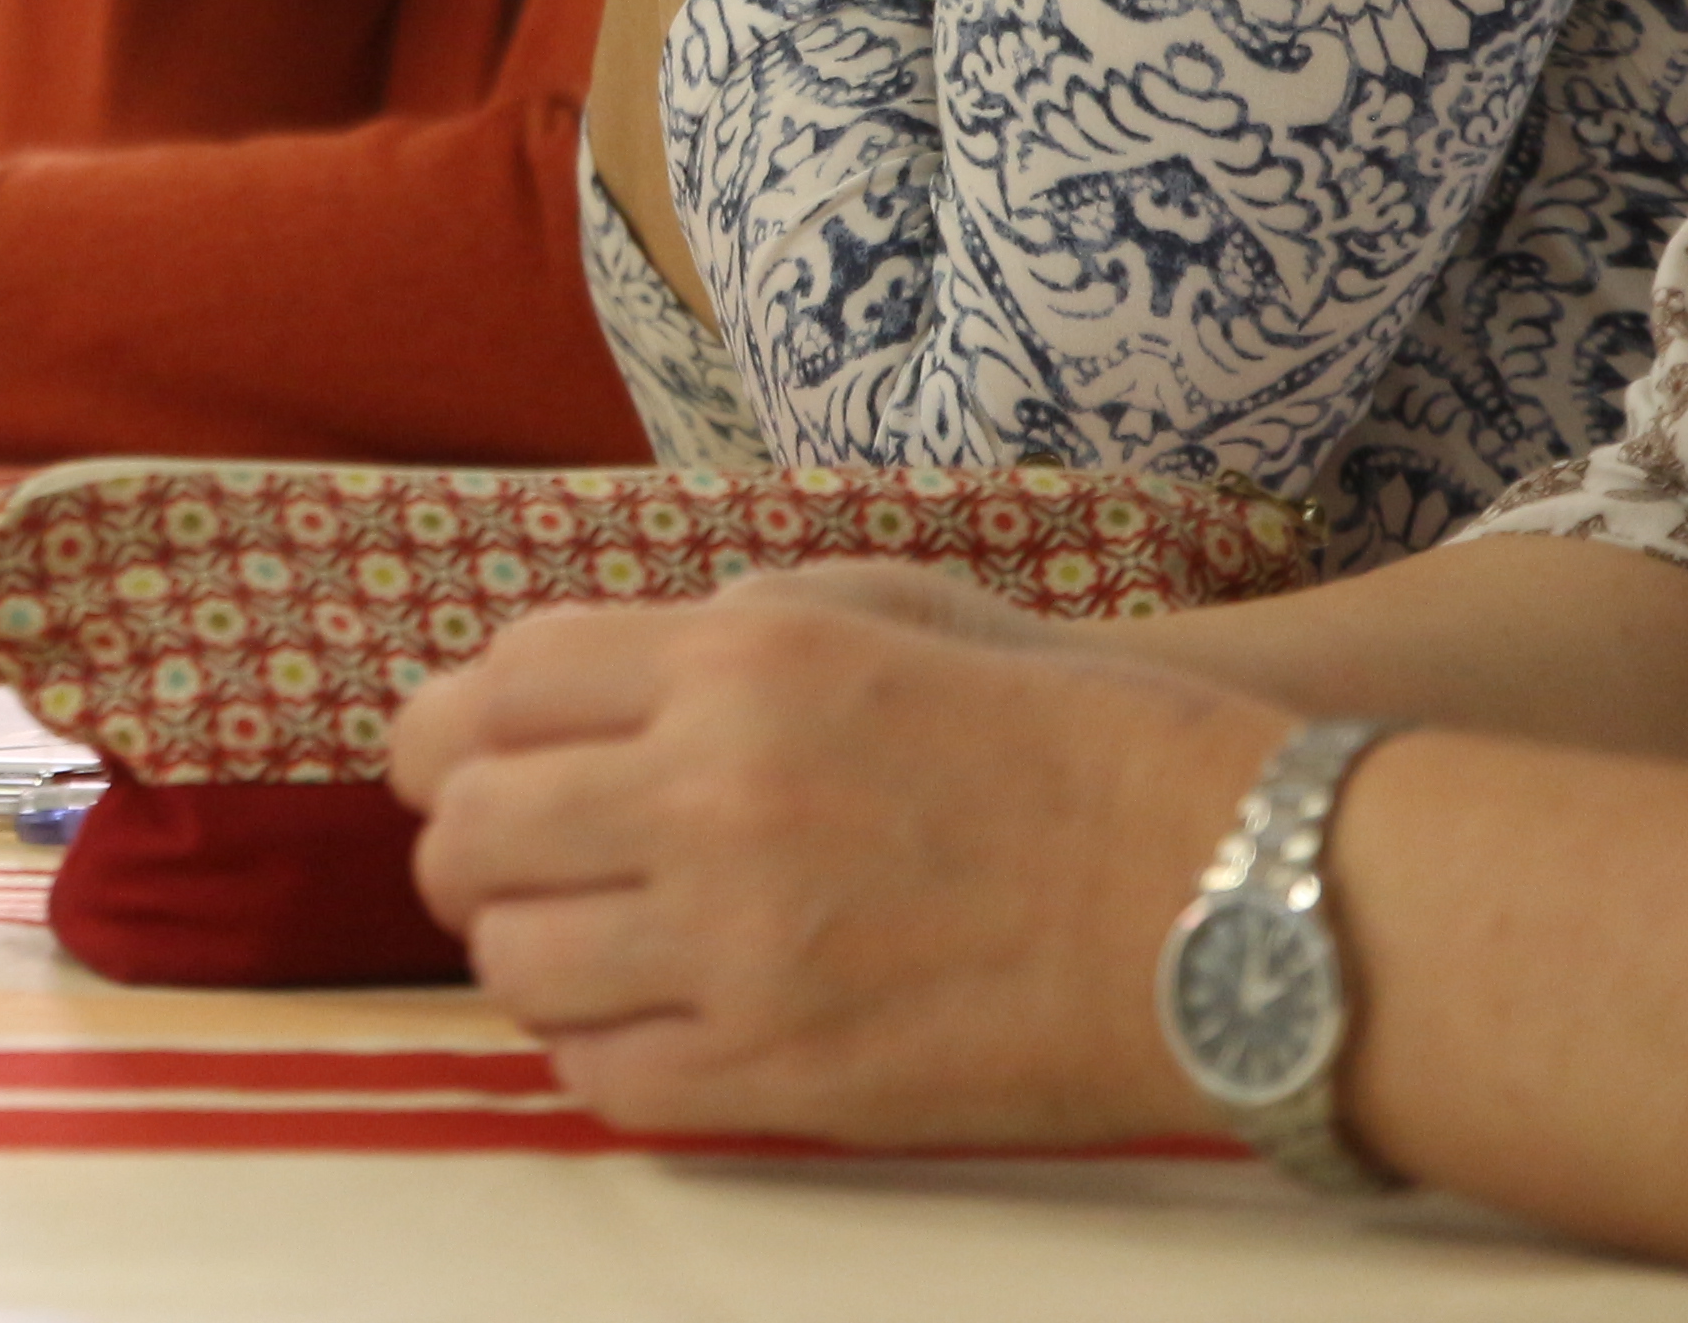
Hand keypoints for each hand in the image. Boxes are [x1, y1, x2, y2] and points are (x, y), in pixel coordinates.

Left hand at [388, 583, 1284, 1146]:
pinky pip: (601, 1076)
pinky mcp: (790, 1076)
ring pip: (514, 962)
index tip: (451, 759)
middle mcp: (715, 797)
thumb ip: (724, 628)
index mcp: (740, 664)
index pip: (492, 688)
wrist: (1243, 900)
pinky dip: (594, 1051)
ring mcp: (745, 948)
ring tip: (581, 943)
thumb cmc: (1082, 740)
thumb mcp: (893, 610)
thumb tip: (578, 675)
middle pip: (471, 829)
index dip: (444, 730)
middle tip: (509, 859)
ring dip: (524, 951)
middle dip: (468, 843)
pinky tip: (642, 1022)